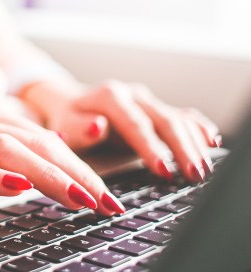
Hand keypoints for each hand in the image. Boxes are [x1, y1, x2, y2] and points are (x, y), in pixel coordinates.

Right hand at [0, 100, 125, 214]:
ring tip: (79, 198)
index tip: (107, 195)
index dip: (81, 165)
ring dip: (48, 175)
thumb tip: (40, 177)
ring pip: (7, 150)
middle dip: (78, 173)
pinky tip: (16, 186)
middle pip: (36, 141)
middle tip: (107, 203)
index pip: (44, 138)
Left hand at [20, 79, 220, 181]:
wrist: (67, 102)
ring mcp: (147, 101)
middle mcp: (133, 95)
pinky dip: (198, 128)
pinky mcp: (155, 109)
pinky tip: (211, 142)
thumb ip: (78, 129)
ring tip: (203, 170)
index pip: (136, 124)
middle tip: (193, 174)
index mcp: (110, 97)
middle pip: (164, 121)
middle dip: (181, 149)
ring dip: (193, 144)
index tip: (163, 170)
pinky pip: (182, 116)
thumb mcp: (63, 125)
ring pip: (177, 119)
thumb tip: (97, 127)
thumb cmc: (65, 119)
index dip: (151, 148)